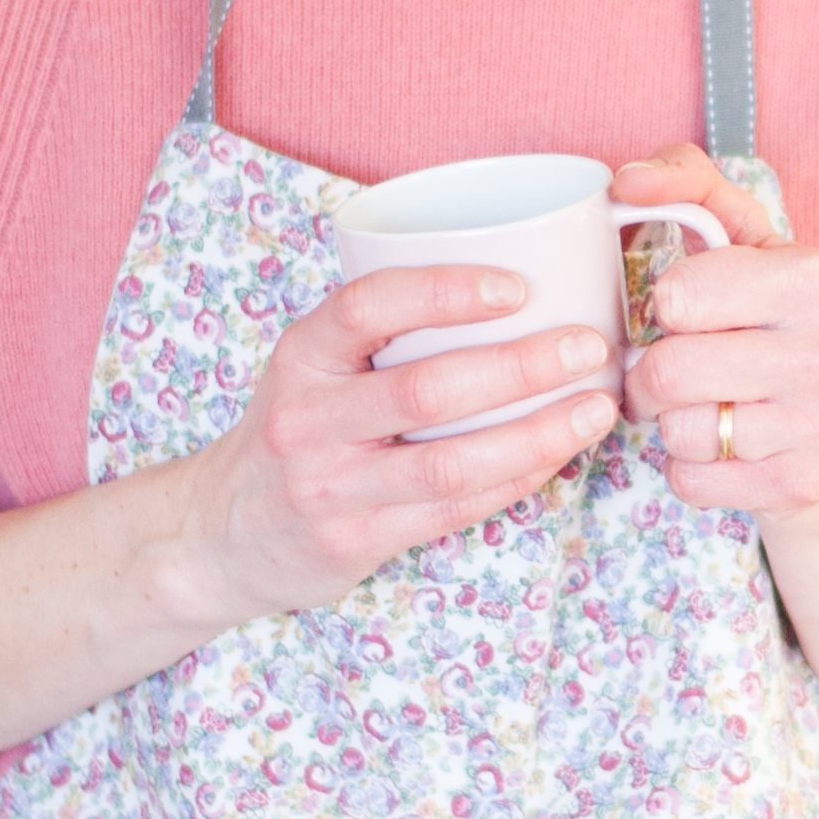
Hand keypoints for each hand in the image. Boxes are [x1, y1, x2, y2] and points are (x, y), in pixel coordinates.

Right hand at [170, 263, 619, 624]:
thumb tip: (520, 275)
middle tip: (588, 346)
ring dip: (536, 434)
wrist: (222, 535)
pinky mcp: (356, 543)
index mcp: (300, 357)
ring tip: (596, 408)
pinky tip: (559, 455)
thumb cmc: (300, 428)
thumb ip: (384, 330)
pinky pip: (453, 511)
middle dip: (521, 367)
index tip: (517, 285)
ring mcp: (330, 489)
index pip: (366, 307)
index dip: (444, 292)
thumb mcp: (314, 366)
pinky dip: (516, 479)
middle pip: (426, 390)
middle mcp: (308, 421)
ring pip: (449, 464)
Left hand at [613, 144, 818, 520]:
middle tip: (675, 369)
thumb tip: (626, 181)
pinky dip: (688, 468)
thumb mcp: (741, 238)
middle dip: (652, 374)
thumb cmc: (767, 317)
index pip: (679, 295)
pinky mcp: (805, 485)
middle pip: (670, 371)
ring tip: (704, 406)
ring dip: (671, 422)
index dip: (666, 307)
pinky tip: (721, 448)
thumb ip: (687, 184)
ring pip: (678, 432)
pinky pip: (690, 481)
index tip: (689, 313)